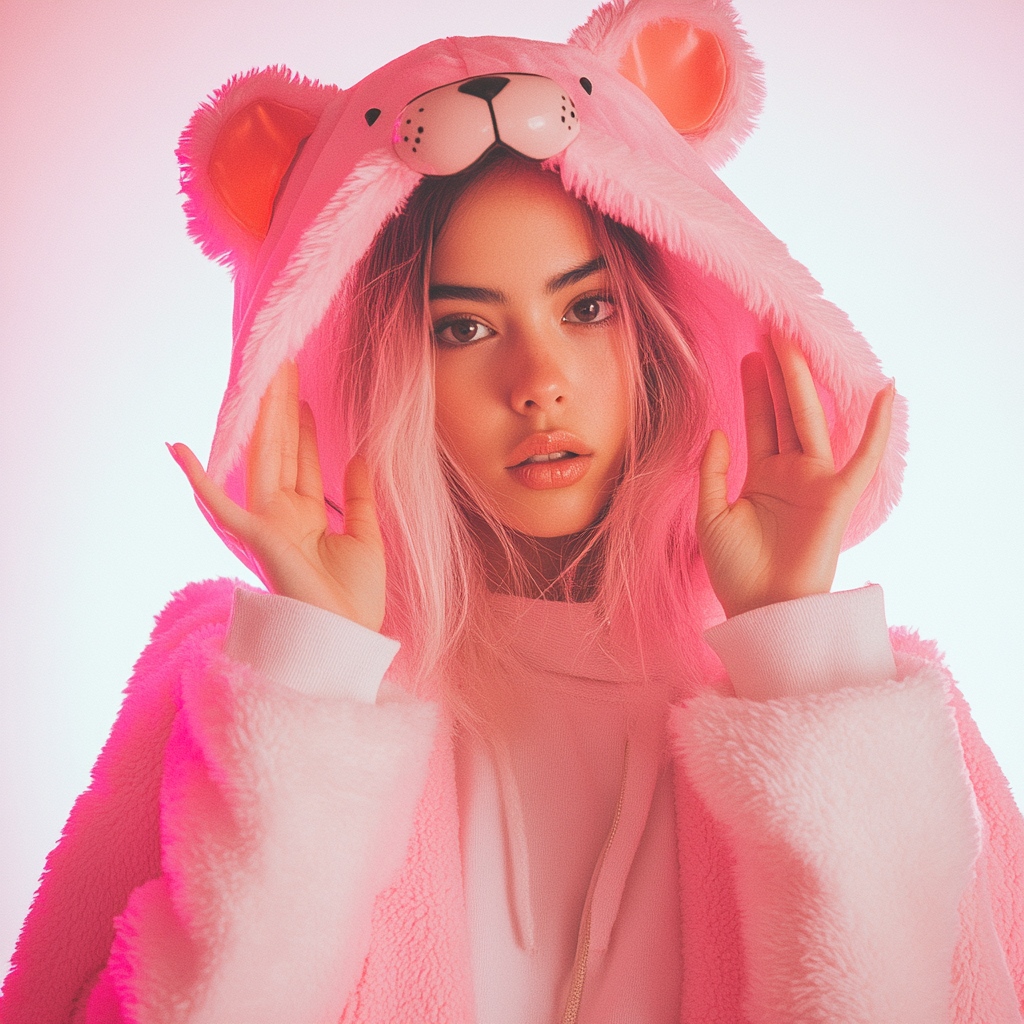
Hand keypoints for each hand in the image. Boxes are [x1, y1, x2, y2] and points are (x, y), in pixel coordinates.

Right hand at [168, 362, 385, 631]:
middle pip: (281, 451)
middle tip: (283, 367)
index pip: (303, 462)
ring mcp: (266, 523)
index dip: (303, 429)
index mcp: (306, 518)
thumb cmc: (354, 600)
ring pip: (261, 459)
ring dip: (261, 419)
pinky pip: (219, 504)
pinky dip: (197, 477)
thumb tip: (357, 456)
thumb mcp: (367, 538)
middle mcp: (282, 515)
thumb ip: (360, 497)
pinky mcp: (254, 536)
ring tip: (264, 377)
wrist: (346, 638)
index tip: (302, 396)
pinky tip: (177, 447)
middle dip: (282, 410)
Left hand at [697, 333, 893, 618]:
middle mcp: (790, 473)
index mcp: (761, 476)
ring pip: (810, 422)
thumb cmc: (735, 570)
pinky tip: (886, 391)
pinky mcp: (837, 497)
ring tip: (790, 344)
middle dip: (778, 373)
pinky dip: (876, 427)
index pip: (759, 421)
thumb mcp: (710, 515)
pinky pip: (862, 457)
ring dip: (802, 383)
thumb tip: (720, 430)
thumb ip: (712, 472)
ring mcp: (814, 482)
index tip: (748, 354)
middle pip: (785, 412)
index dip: (753, 389)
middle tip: (769, 332)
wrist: (760, 609)